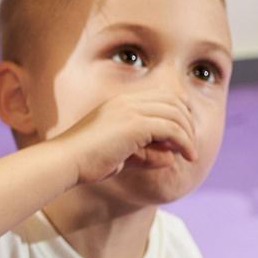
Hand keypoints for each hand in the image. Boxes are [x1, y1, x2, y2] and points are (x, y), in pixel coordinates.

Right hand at [50, 89, 197, 183]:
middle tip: (191, 145)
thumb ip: (146, 153)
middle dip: (187, 122)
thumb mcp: (122, 155)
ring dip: (188, 134)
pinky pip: (171, 129)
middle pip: (173, 101)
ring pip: (175, 114)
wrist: (66, 161)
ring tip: (191, 154)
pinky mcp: (134, 124)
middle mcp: (126, 101)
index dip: (179, 112)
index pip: (161, 96)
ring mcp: (130, 110)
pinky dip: (184, 141)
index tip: (184, 134)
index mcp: (119, 102)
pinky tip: (186, 155)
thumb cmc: (87, 161)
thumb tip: (171, 156)